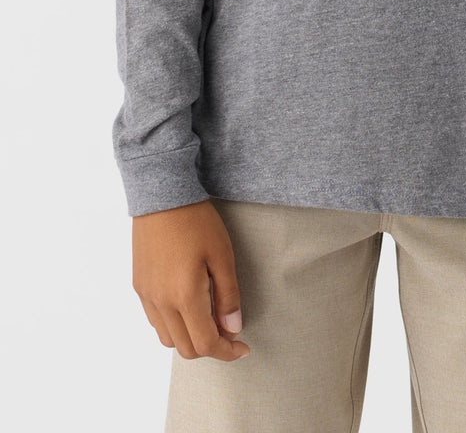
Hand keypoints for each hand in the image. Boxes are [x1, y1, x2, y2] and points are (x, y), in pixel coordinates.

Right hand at [132, 199, 250, 361]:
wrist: (162, 196)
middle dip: (210, 347)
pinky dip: (174, 325)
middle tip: (229, 331)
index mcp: (184, 296)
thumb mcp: (222, 255)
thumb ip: (228, 296)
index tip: (243, 347)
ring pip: (168, 338)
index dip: (227, 351)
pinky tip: (189, 306)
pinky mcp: (139, 286)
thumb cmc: (196, 221)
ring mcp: (147, 295)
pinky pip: (155, 320)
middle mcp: (161, 302)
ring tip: (210, 318)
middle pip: (185, 348)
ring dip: (190, 338)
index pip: (205, 344)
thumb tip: (233, 328)